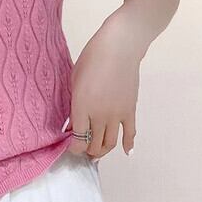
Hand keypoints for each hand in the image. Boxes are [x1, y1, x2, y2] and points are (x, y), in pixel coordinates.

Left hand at [64, 25, 138, 159]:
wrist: (119, 48)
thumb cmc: (91, 59)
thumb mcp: (74, 81)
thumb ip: (74, 106)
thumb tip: (73, 124)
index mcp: (82, 107)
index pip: (78, 140)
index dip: (74, 148)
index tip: (71, 147)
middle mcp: (100, 115)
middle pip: (94, 144)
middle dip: (87, 151)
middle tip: (83, 150)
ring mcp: (117, 114)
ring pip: (111, 143)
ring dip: (103, 151)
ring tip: (97, 153)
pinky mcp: (130, 110)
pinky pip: (130, 134)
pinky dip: (128, 145)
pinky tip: (126, 151)